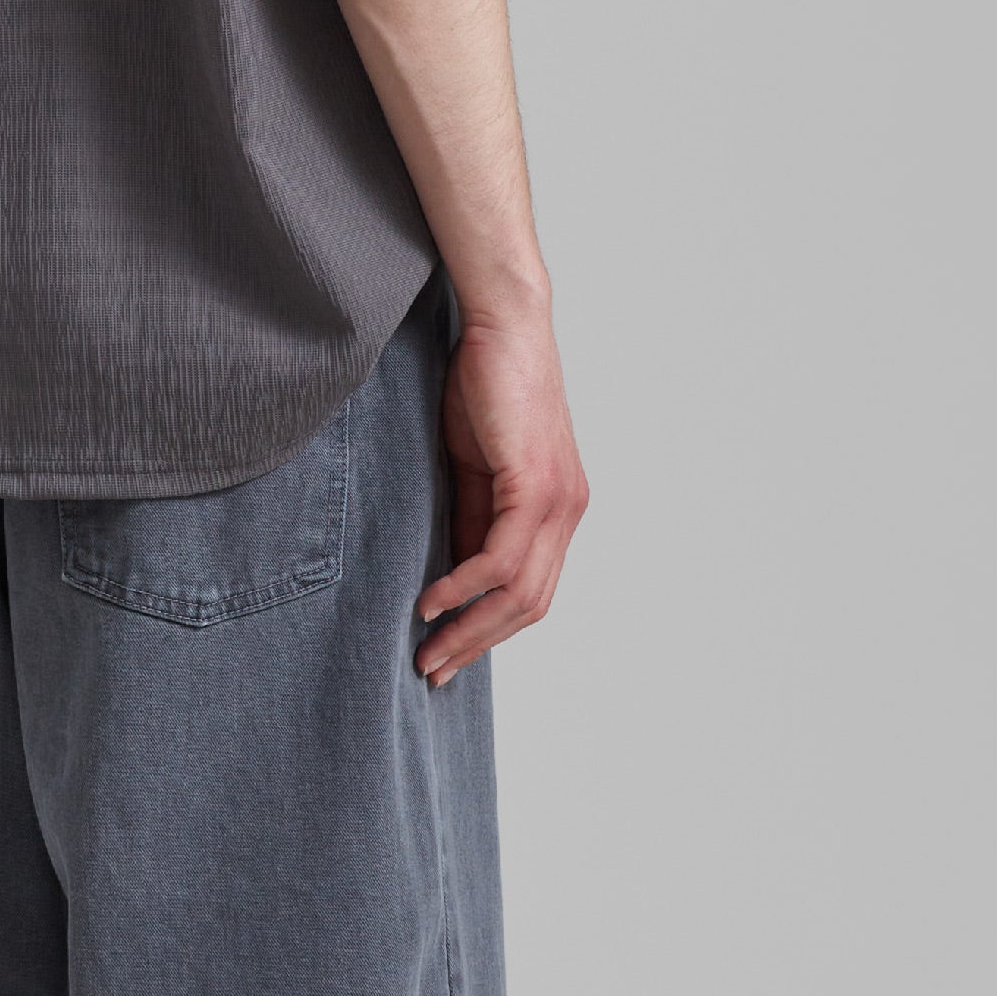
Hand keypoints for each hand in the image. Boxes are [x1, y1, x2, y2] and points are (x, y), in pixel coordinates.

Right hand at [416, 286, 587, 684]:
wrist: (504, 326)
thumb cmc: (484, 387)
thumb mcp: (473, 467)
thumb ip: (471, 518)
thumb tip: (452, 573)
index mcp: (557, 511)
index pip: (530, 592)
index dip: (489, 630)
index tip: (447, 655)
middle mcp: (568, 512)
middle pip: (530, 605)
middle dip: (477, 643)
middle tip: (432, 669)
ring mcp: (558, 501)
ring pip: (520, 592)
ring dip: (470, 627)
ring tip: (428, 648)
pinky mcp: (537, 484)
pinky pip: (501, 557)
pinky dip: (465, 586)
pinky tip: (433, 599)